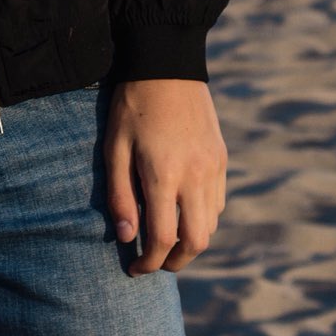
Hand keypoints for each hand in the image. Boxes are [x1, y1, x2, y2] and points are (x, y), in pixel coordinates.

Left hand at [103, 78, 226, 275]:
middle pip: (196, 241)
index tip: (134, 269)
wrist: (167, 65)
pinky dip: (202, 217)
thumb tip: (126, 237)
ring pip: (211, 224)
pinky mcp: (221, 158)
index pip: (162, 238)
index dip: (148, 262)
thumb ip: (120, 196)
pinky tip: (182, 212)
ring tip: (167, 239)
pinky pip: (218, 202)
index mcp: (164, 175)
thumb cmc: (132, 107)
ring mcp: (213, 167)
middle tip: (155, 263)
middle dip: (176, 261)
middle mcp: (195, 176)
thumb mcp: (114, 149)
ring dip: (191, 240)